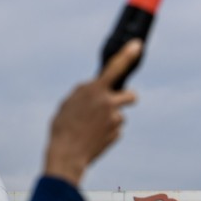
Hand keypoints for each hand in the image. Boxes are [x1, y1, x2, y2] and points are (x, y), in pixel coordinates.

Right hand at [43, 40, 140, 186]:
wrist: (67, 155)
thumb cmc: (63, 128)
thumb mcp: (67, 103)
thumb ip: (84, 92)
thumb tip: (95, 86)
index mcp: (95, 91)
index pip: (115, 68)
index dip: (127, 54)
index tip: (137, 45)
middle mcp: (109, 103)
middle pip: (129, 95)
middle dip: (124, 97)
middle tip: (112, 103)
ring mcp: (115, 119)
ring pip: (118, 114)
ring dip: (109, 118)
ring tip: (90, 127)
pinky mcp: (116, 134)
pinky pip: (114, 128)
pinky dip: (106, 131)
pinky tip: (92, 137)